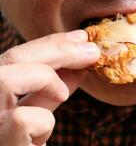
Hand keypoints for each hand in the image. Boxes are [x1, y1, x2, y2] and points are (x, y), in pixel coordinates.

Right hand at [0, 30, 99, 145]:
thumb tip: (79, 64)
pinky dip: (43, 122)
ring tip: (61, 96)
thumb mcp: (34, 113)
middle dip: (58, 49)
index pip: (15, 55)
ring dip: (47, 81)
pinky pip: (26, 120)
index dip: (51, 43)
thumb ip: (50, 90)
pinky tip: (40, 137)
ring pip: (9, 78)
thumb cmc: (17, 141)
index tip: (81, 37)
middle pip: (14, 58)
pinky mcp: (1, 140)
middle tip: (91, 49)